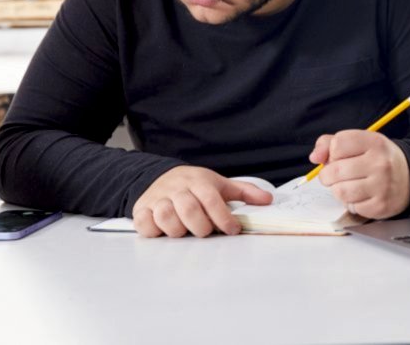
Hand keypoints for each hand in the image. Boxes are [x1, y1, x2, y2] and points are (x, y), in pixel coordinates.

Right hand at [131, 165, 272, 237]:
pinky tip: (164, 231)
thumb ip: (244, 192)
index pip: (212, 200)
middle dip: (201, 226)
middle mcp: (177, 188)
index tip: (232, 230)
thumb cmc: (194, 185)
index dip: (223, 218)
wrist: (160, 176)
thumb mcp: (220, 184)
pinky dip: (154, 231)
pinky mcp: (141, 209)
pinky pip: (145, 223)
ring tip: (185, 231)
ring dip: (178, 230)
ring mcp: (157, 199)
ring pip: (166, 217)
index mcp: (199, 181)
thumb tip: (268, 200)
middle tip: (205, 232)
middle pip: (189, 210)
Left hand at [308, 130, 409, 218]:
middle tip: (336, 175)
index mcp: (374, 142)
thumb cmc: (378, 159)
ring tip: (347, 185)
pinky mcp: (380, 205)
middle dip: (328, 175)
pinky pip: (351, 206)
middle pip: (335, 170)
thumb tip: (314, 157)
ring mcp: (382, 186)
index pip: (337, 144)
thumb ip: (331, 143)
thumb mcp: (360, 143)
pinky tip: (361, 195)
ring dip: (338, 190)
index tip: (338, 157)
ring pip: (340, 191)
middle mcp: (380, 163)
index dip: (331, 153)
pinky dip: (351, 202)